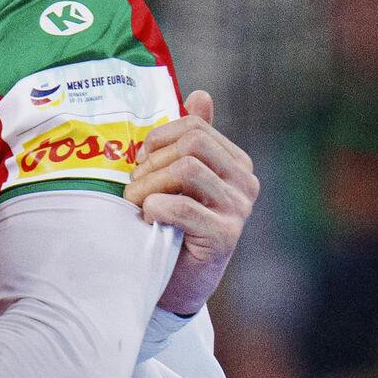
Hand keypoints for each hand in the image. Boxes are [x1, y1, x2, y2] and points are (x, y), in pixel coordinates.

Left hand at [126, 90, 259, 315]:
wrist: (175, 283)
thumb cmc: (171, 226)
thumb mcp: (177, 180)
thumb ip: (189, 140)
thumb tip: (200, 95)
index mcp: (234, 162)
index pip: (195, 127)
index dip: (159, 138)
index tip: (140, 160)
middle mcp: (244, 182)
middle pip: (191, 145)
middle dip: (152, 162)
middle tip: (134, 187)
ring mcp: (238, 209)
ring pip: (186, 169)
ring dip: (148, 186)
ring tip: (137, 204)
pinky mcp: (224, 236)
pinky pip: (181, 207)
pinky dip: (155, 209)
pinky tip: (148, 220)